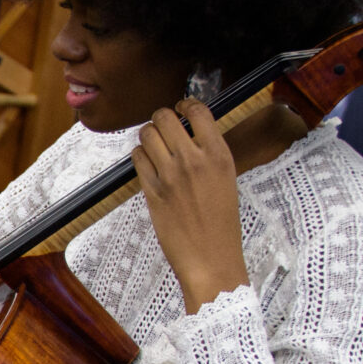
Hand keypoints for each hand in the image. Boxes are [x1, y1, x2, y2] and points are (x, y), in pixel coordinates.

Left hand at [134, 100, 249, 312]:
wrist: (210, 258)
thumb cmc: (221, 223)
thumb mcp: (226, 179)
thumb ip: (209, 154)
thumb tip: (191, 132)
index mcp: (218, 155)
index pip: (197, 111)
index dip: (185, 105)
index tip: (181, 109)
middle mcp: (193, 160)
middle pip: (165, 117)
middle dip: (161, 118)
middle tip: (163, 127)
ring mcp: (170, 175)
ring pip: (147, 134)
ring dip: (148, 135)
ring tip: (154, 144)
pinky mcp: (151, 190)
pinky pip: (137, 158)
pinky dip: (139, 155)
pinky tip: (147, 163)